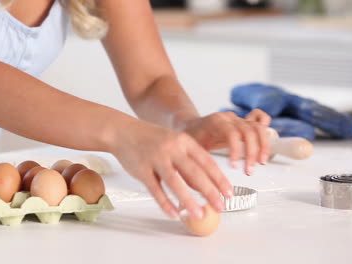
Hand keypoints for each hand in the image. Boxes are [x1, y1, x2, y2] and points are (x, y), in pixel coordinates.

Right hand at [110, 121, 233, 219]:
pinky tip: (174, 214)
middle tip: (220, 206)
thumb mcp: (174, 143)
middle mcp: (171, 148)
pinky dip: (165, 203)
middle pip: (194, 172)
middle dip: (210, 192)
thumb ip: (189, 162)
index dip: (219, 178)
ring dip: (188, 200)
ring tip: (199, 214)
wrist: (123, 131)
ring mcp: (155, 158)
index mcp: (184, 141)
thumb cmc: (152, 139)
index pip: (207, 161)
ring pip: (175, 182)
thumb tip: (204, 187)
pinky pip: (155, 189)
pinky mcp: (141, 169)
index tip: (229, 193)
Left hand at [183, 109, 270, 174]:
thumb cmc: (189, 137)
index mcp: (215, 122)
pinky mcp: (243, 123)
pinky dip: (265, 136)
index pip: (232, 133)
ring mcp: (238, 119)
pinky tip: (264, 149)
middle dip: (252, 152)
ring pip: (258, 128)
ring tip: (260, 163)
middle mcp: (229, 118)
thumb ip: (196, 163)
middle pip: (249, 130)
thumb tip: (201, 184)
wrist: (188, 125)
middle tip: (248, 170)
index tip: (234, 166)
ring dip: (263, 147)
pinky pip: (261, 122)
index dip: (236, 150)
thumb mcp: (189, 149)